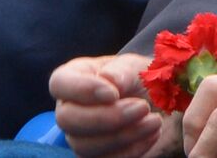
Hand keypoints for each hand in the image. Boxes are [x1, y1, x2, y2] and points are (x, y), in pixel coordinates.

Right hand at [52, 53, 175, 157]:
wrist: (156, 101)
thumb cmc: (140, 78)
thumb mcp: (136, 66)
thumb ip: (123, 70)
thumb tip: (109, 79)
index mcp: (75, 76)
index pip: (60, 82)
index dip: (83, 89)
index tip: (113, 94)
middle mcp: (70, 107)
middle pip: (67, 119)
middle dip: (107, 117)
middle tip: (142, 108)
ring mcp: (79, 134)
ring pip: (84, 146)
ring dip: (123, 136)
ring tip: (154, 121)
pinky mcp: (95, 155)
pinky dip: (130, 150)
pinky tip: (152, 134)